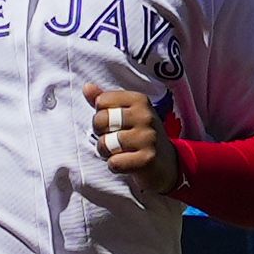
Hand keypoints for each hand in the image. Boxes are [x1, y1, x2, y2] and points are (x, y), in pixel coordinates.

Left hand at [86, 80, 184, 207]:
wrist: (167, 163)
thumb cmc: (140, 135)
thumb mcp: (127, 114)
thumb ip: (106, 100)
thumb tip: (86, 87)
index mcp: (140, 100)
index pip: (102, 101)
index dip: (101, 115)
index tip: (113, 123)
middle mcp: (145, 116)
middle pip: (101, 120)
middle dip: (100, 133)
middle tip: (113, 140)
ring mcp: (148, 138)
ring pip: (105, 143)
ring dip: (106, 152)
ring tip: (118, 152)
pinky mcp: (147, 159)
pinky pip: (114, 163)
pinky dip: (115, 166)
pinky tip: (126, 163)